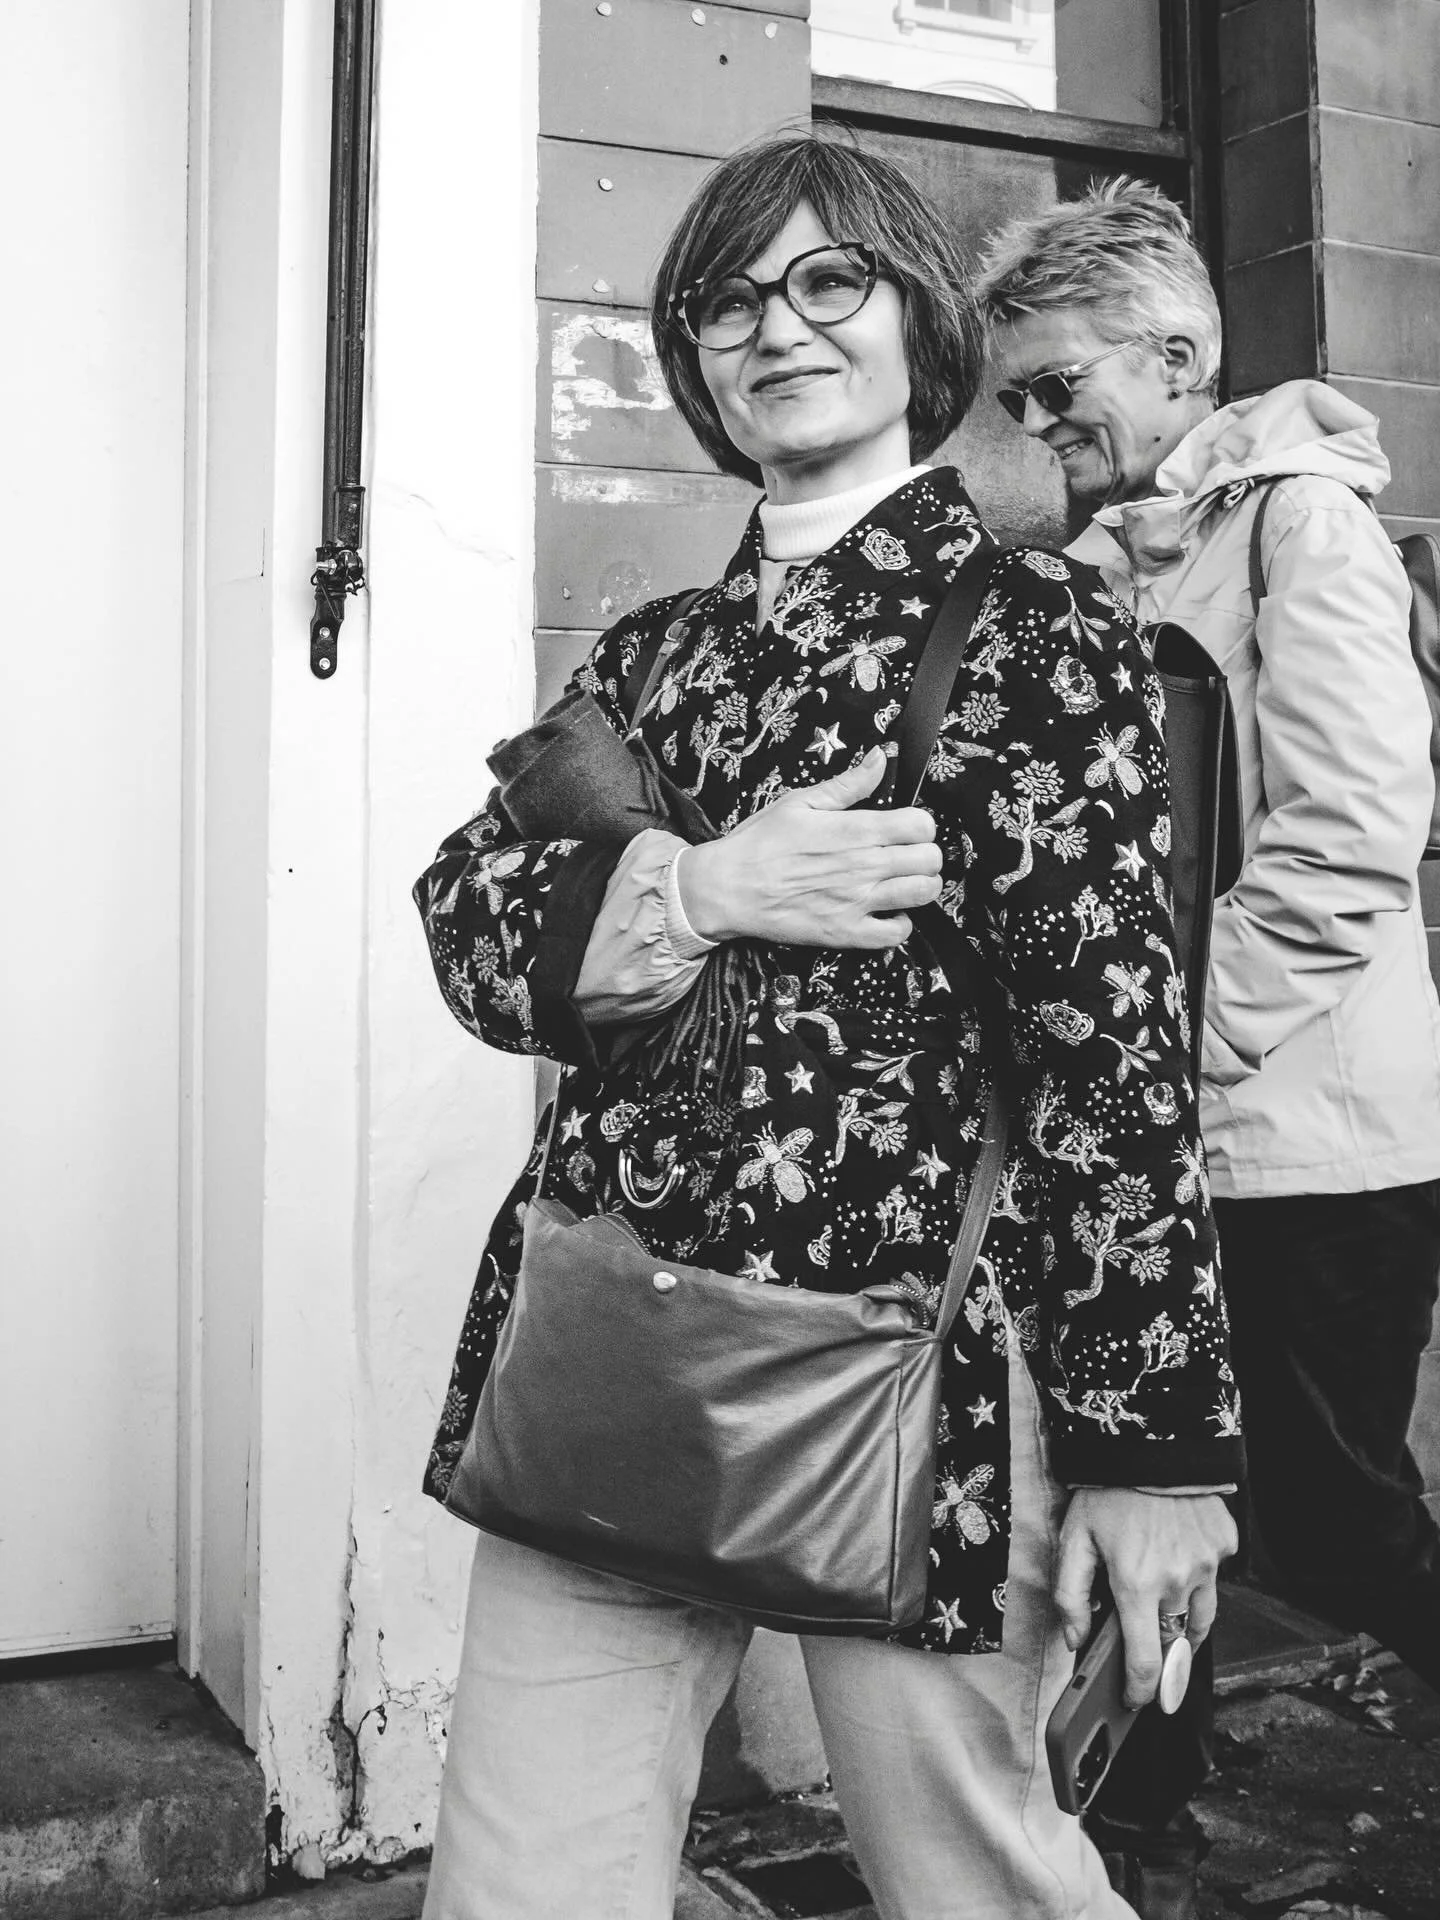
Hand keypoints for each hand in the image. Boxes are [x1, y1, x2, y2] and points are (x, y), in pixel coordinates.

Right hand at [678, 746, 941, 948]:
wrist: (727, 888)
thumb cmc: (760, 843)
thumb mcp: (802, 802)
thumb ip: (849, 784)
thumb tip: (881, 758)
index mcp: (855, 830)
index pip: (921, 825)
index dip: (919, 825)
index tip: (906, 828)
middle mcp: (864, 866)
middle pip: (930, 860)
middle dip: (925, 854)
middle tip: (906, 855)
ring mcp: (858, 903)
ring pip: (923, 894)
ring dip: (920, 886)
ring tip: (902, 881)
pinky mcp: (847, 933)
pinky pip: (897, 935)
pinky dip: (900, 924)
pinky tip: (886, 912)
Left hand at [1054, 1489, 1236, 1709]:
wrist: (1152, 1440)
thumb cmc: (1107, 1490)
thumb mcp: (1074, 1538)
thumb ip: (1070, 1595)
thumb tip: (1076, 1640)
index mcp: (1136, 1585)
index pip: (1145, 1663)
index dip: (1141, 1691)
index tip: (1137, 1700)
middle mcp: (1178, 1580)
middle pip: (1173, 1643)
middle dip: (1159, 1653)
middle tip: (1144, 1650)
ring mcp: (1208, 1563)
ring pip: (1200, 1616)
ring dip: (1181, 1622)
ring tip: (1161, 1611)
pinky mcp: (1225, 1543)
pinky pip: (1213, 1576)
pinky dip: (1197, 1575)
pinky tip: (1177, 1555)